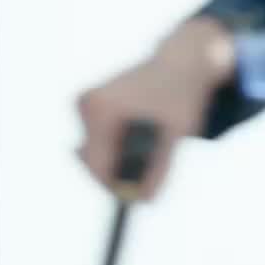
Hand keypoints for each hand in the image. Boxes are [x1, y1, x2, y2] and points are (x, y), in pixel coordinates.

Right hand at [75, 17, 236, 199]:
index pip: (98, 166)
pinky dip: (114, 148)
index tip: (140, 193)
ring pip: (94, 156)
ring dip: (117, 161)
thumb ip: (159, 169)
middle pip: (92, 163)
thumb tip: (143, 201)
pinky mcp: (86, 106)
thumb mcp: (175, 135)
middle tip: (148, 177)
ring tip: (148, 144)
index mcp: (104, 107)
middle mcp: (87, 103)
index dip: (118, 186)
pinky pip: (96, 144)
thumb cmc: (180, 97)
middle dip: (118, 175)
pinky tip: (134, 135)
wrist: (178, 63)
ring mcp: (84, 103)